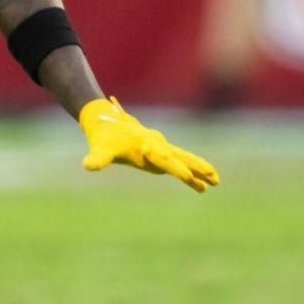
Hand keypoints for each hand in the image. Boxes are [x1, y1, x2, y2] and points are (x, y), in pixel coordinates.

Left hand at [79, 97, 219, 192]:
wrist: (103, 119)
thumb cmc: (103, 137)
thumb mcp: (100, 149)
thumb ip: (98, 158)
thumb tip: (88, 166)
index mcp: (145, 146)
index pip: (163, 158)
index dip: (176, 168)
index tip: (188, 178)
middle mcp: (156, 145)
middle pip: (180, 157)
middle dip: (196, 167)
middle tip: (213, 179)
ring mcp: (159, 147)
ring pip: (182, 158)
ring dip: (197, 169)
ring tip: (215, 182)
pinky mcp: (158, 151)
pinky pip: (177, 161)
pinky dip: (188, 171)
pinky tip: (199, 185)